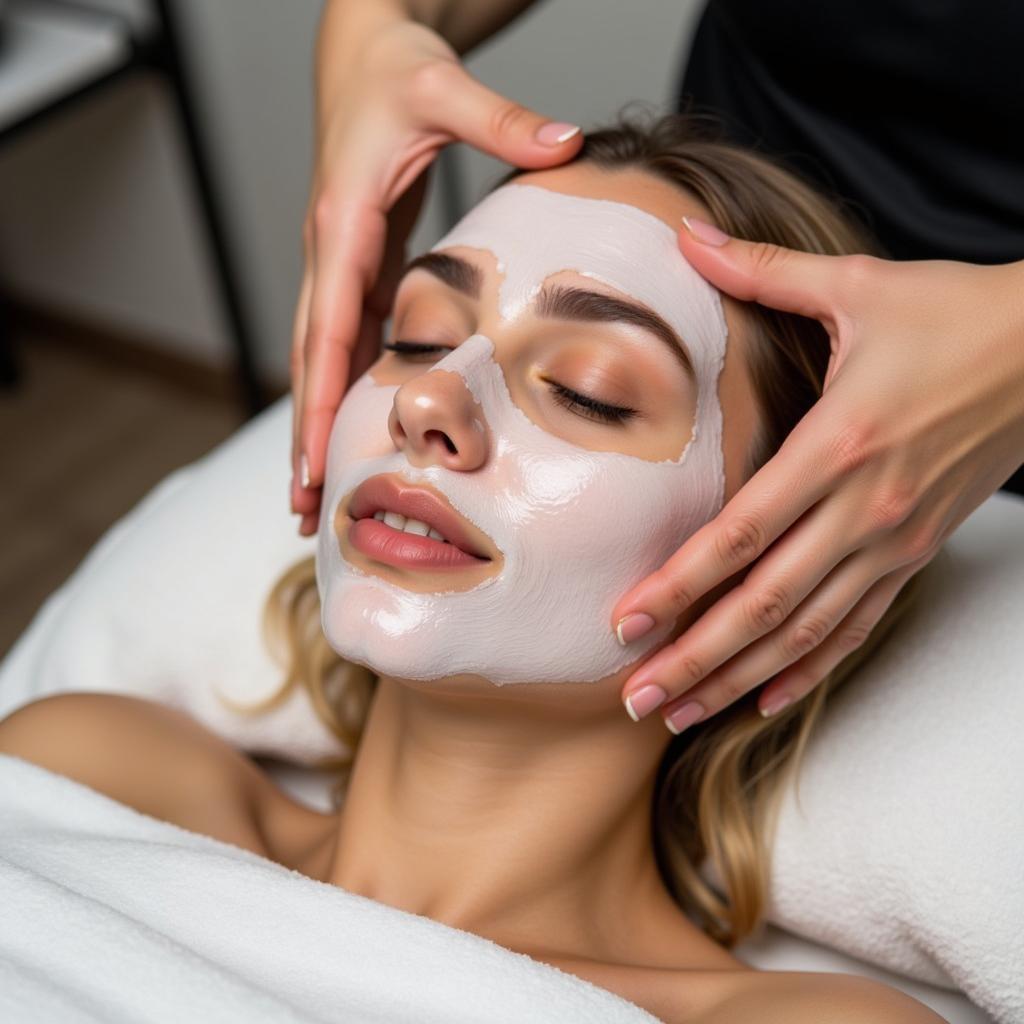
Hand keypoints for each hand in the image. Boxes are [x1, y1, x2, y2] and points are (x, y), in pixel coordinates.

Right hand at [290, 2, 582, 533]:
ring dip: (314, 425)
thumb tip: (568, 143)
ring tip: (312, 493)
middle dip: (304, 436)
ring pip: (317, 359)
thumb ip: (503, 120)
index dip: (320, 400)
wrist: (363, 49)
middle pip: (308, 361)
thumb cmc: (396, 70)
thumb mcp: (445, 89)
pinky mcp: (356, 265)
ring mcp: (339, 264)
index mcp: (344, 225)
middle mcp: (330, 253)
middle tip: (302, 509)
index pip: (325, 327)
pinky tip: (352, 432)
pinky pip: (343, 340)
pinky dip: (340, 391)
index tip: (314, 461)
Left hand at [614, 220, 1023, 732]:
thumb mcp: (857, 285)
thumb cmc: (953, 315)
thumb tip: (687, 236)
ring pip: (806, 631)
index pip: (743, 534)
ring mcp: (893, 542)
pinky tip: (766, 700)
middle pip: (766, 603)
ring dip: (739, 678)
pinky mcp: (915, 554)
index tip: (626, 624)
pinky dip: (810, 670)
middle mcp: (864, 508)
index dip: (680, 585)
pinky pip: (857, 628)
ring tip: (679, 713)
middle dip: (695, 656)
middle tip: (635, 698)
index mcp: (839, 444)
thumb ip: (762, 271)